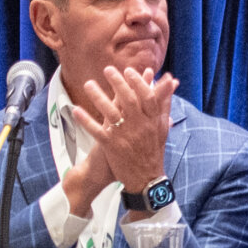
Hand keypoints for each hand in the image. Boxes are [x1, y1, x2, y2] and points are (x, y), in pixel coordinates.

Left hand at [70, 66, 176, 205]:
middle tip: (107, 70)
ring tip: (89, 84)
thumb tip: (171, 80)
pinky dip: (86, 120)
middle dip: (117, 83)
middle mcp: (140, 126)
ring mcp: (125, 136)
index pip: (147, 97)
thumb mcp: (162, 125)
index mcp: (152, 121)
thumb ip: (164, 102)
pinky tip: (76, 110)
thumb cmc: (154, 149)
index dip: (138, 82)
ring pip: (110, 113)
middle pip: (128, 101)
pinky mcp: (111, 146)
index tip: (128, 71)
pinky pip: (97, 131)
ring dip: (99, 97)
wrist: (146, 178)